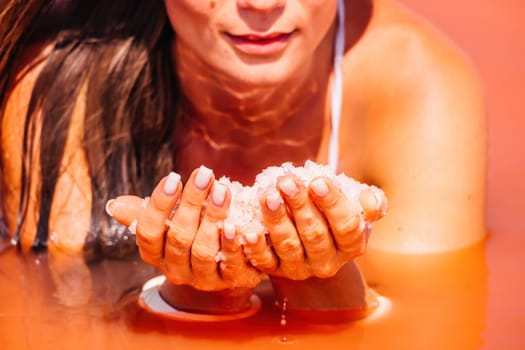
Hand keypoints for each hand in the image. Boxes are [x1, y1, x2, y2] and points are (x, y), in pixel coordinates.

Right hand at [106, 166, 262, 290]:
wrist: (228, 267)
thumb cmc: (192, 234)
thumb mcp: (168, 224)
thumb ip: (145, 213)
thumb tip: (114, 205)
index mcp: (156, 254)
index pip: (149, 231)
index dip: (159, 205)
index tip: (174, 177)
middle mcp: (175, 270)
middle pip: (178, 237)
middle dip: (191, 203)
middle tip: (204, 175)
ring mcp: (202, 279)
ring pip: (202, 250)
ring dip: (212, 218)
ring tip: (222, 191)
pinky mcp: (230, 281)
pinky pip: (229, 265)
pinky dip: (230, 244)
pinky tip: (234, 224)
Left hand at [242, 175, 385, 279]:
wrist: (310, 236)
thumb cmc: (334, 213)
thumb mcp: (356, 207)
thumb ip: (368, 202)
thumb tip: (372, 201)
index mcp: (352, 246)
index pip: (346, 226)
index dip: (332, 203)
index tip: (317, 181)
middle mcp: (327, 262)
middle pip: (314, 234)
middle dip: (300, 205)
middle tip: (286, 181)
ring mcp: (300, 268)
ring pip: (288, 245)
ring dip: (277, 219)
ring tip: (268, 194)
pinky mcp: (275, 270)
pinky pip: (264, 261)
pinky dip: (255, 247)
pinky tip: (247, 231)